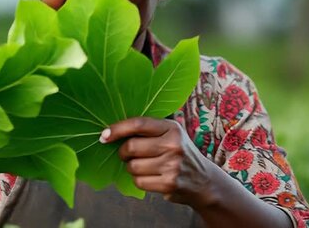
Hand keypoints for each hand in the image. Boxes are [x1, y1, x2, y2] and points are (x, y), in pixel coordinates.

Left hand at [100, 117, 215, 208]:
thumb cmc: (179, 153)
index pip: (138, 124)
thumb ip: (148, 130)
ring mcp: (172, 165)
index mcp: (172, 128)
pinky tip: (150, 177)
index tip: (104, 135)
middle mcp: (173, 145)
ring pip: (132, 166)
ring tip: (145, 166)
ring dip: (132, 167)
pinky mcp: (168, 183)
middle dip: (123, 152)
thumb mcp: (171, 134)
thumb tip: (111, 132)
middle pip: (131, 146)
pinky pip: (139, 181)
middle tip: (128, 154)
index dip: (117, 129)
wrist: (203, 180)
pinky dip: (139, 180)